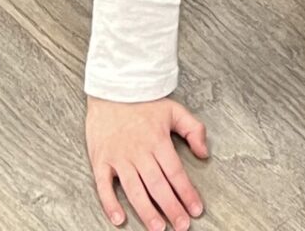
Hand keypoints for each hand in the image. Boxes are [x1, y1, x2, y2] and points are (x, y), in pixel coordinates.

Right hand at [84, 96, 208, 229]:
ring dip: (147, 211)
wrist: (112, 88)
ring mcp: (118, 157)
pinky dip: (110, 204)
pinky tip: (120, 219)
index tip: (196, 209)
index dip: (187, 193)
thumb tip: (204, 153)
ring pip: (134, 190)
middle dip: (172, 208)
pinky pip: (104, 186)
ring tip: (158, 228)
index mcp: (158, 141)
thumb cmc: (144, 102)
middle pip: (158, 186)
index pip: (176, 173)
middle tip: (182, 226)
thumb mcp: (175, 110)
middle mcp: (139, 151)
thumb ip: (194, 129)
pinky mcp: (100, 160)